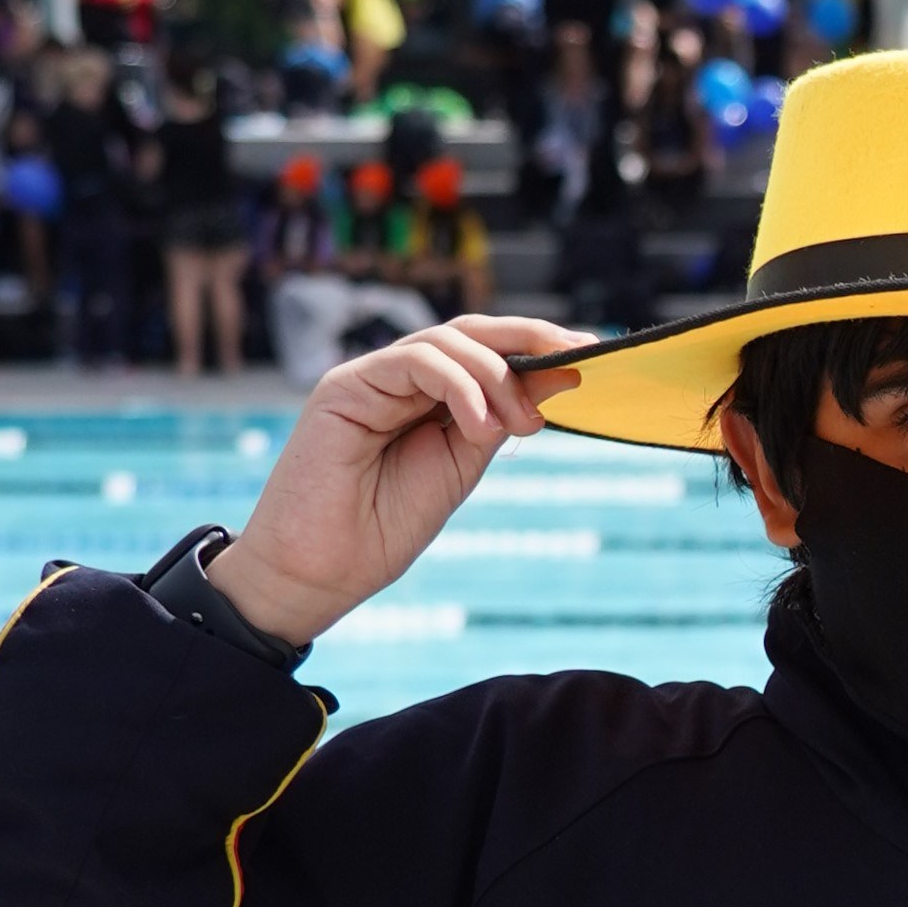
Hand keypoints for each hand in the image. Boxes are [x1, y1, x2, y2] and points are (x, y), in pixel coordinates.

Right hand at [207, 312, 584, 650]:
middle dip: (532, 338)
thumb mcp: (458, 470)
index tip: (590, 357)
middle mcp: (399, 380)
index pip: (488, 354)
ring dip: (498, 375)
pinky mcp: (345, 386)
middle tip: (579, 353)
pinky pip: (414, 360)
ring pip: (448, 340)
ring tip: (520, 424)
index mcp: (428, 399)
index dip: (538, 349)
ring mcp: (371, 379)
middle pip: (472, 333)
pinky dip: (460, 384)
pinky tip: (483, 424)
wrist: (317, 573)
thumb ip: (495, 423)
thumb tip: (553, 380)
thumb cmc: (378, 531)